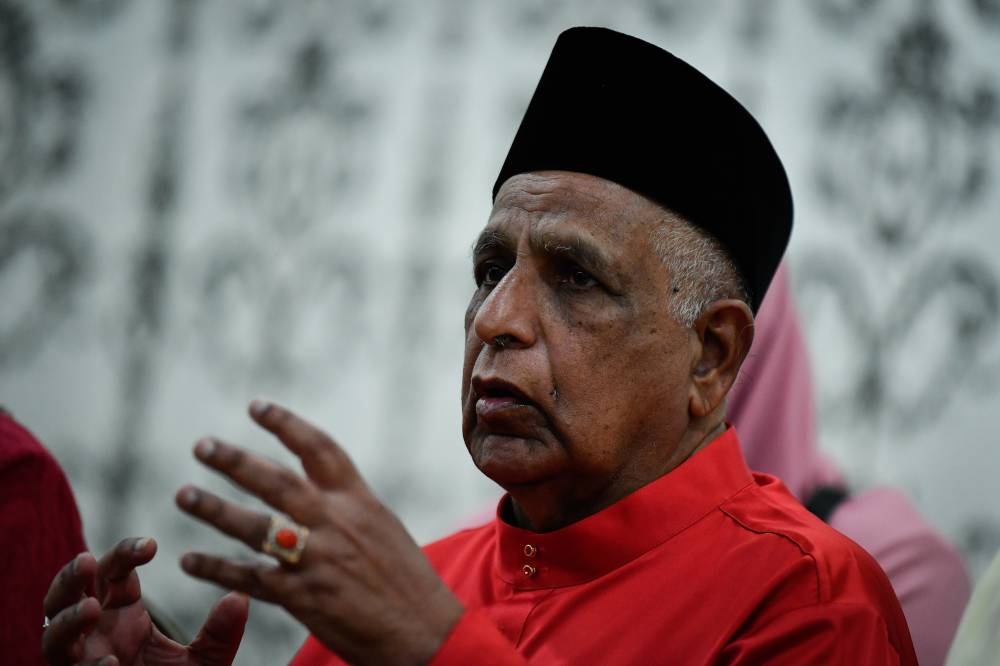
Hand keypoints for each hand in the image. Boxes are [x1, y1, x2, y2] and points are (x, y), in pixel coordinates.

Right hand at [42, 537, 247, 665]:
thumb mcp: (205, 661)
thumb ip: (220, 633)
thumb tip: (240, 598)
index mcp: (122, 612)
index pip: (115, 572)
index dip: (126, 553)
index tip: (152, 545)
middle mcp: (96, 632)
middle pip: (69, 595)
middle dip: (71, 575)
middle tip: (87, 560)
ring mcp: (84, 660)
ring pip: (54, 634)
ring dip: (67, 618)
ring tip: (91, 609)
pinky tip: (110, 662)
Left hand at [175, 401, 463, 665]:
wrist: (425, 631)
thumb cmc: (406, 580)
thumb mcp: (383, 527)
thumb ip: (347, 506)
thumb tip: (316, 486)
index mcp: (359, 500)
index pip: (319, 449)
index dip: (286, 424)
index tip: (256, 406)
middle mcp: (336, 523)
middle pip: (277, 481)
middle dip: (235, 461)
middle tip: (202, 445)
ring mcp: (318, 559)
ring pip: (256, 526)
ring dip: (215, 509)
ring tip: (184, 495)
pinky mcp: (303, 598)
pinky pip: (250, 578)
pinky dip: (217, 569)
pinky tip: (190, 561)